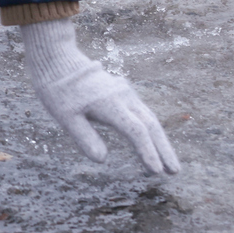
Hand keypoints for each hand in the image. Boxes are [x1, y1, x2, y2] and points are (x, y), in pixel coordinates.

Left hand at [20, 18, 179, 173]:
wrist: (59, 60)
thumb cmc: (58, 91)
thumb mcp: (65, 116)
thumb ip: (84, 137)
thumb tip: (102, 160)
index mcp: (110, 104)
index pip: (136, 131)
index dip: (148, 152)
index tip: (156, 171)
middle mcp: (123, 97)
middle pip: (151, 125)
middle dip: (164, 150)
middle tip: (175, 172)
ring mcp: (125, 93)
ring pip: (150, 119)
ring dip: (161, 141)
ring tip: (170, 165)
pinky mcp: (123, 92)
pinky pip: (143, 113)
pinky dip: (152, 131)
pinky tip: (155, 144)